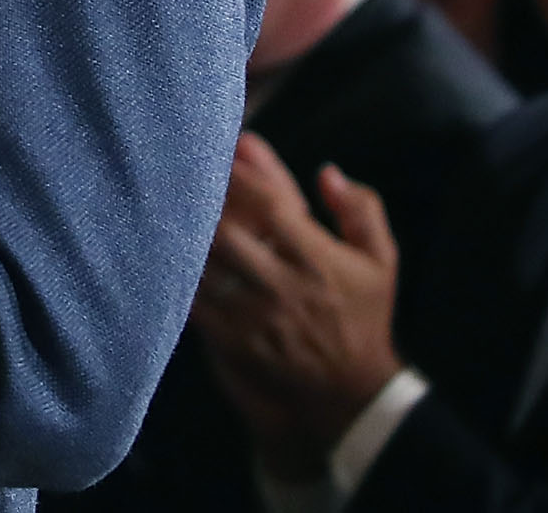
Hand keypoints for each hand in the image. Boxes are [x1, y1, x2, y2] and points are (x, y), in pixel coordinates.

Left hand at [190, 141, 404, 467]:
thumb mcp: (381, 261)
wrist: (352, 394)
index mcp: (318, 259)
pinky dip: (180, 273)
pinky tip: (167, 250)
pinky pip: (195, 302)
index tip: (225, 153)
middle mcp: (284, 286)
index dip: (243, 175)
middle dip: (204, 200)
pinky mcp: (235, 343)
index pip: (271, 205)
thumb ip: (361, 210)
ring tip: (166, 203)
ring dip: (186, 232)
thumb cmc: (365, 317)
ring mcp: (256, 317)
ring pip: (206, 265)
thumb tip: (327, 172)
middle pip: (228, 232)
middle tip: (184, 174)